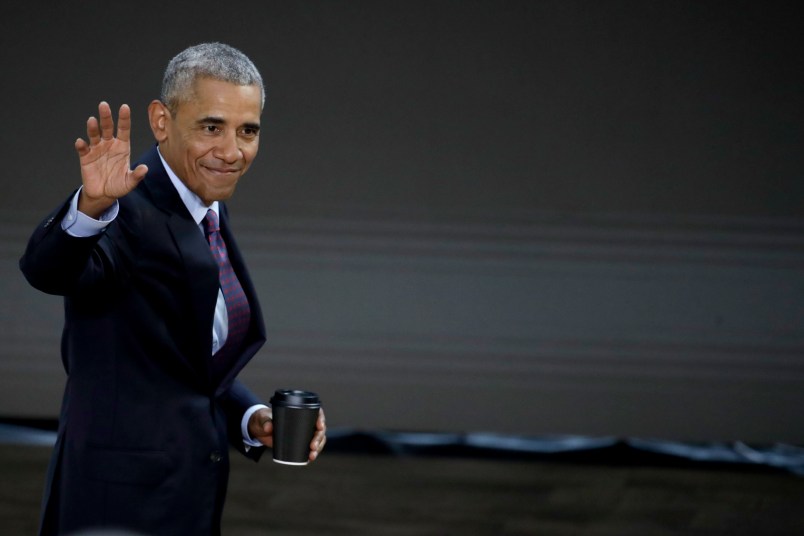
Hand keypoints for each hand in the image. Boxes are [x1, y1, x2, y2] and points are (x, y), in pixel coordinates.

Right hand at [75, 101, 147, 217]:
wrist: (103, 194)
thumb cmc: (118, 185)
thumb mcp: (130, 182)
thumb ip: (137, 175)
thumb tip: (145, 169)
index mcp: (122, 147)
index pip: (124, 130)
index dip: (124, 119)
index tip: (124, 107)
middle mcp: (109, 145)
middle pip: (108, 128)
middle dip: (106, 117)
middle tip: (104, 105)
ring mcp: (97, 149)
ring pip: (94, 135)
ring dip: (93, 128)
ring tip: (92, 121)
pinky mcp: (86, 157)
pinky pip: (83, 149)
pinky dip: (81, 145)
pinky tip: (80, 142)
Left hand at [248, 407, 327, 462]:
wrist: (259, 429)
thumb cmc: (263, 419)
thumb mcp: (263, 418)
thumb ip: (265, 422)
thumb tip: (269, 428)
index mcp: (300, 411)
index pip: (316, 412)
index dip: (321, 418)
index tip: (320, 426)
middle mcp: (305, 421)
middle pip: (319, 429)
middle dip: (319, 438)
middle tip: (313, 447)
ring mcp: (303, 433)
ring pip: (317, 439)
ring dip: (318, 448)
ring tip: (312, 456)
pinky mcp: (299, 442)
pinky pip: (310, 447)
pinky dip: (312, 453)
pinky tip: (310, 459)